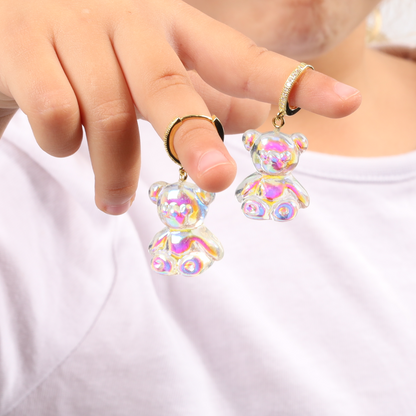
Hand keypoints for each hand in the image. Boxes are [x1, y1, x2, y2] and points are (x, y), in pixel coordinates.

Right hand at [0, 0, 360, 213]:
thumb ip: (204, 88)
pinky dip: (61, 145)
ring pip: (105, 119)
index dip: (293, 81)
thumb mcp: (155, 61)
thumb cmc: (97, 47)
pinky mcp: (21, 45)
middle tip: (216, 182)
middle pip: (169, 87)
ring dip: (114, 174)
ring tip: (114, 202)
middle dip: (194, 138)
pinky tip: (62, 146)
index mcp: (170, 23)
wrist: (9, 11)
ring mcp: (72, 29)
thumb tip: (258, 115)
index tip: (344, 106)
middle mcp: (127, 20)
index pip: (239, 55)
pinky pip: (56, 117)